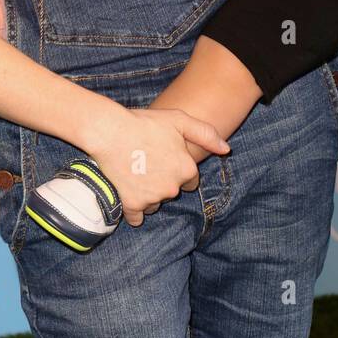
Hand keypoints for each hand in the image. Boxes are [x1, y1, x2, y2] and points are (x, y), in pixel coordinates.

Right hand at [87, 107, 230, 227]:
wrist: (110, 132)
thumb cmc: (145, 123)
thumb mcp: (179, 120)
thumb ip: (206, 134)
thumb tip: (227, 150)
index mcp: (186, 169)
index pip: (190, 181)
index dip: (178, 170)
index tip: (164, 161)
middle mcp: (173, 187)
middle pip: (172, 192)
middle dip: (163, 182)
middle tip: (147, 164)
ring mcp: (153, 198)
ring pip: (155, 203)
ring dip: (148, 195)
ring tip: (135, 174)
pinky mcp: (132, 205)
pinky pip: (137, 217)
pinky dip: (133, 210)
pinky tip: (127, 195)